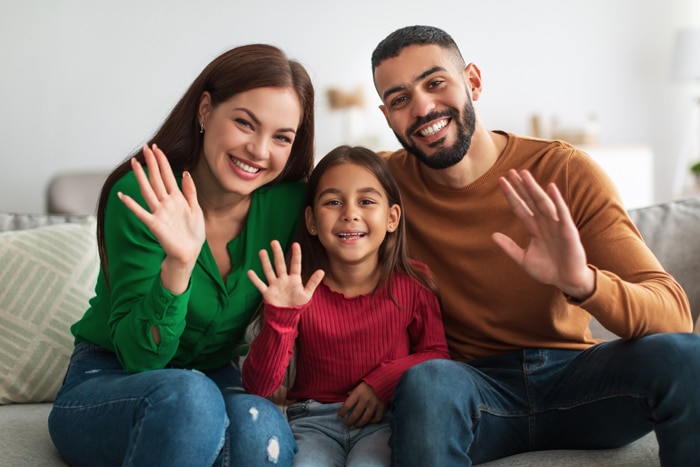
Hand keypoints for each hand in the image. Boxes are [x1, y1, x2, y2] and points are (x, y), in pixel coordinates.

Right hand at [117, 144, 204, 293]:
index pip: (168, 176)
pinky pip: (141, 213)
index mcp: (177, 198)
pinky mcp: (155, 224)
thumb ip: (190, 191)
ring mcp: (159, 212)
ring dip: (141, 177)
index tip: (157, 148)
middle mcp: (166, 203)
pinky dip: (132, 205)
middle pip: (157, 179)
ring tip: (134, 163)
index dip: (163, 162)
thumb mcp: (196, 209)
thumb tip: (185, 173)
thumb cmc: (193, 234)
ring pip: (148, 190)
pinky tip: (123, 196)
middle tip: (145, 147)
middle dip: (152, 163)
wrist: (189, 253)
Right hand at [247, 241, 324, 307]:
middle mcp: (283, 279)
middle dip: (277, 253)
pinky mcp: (267, 292)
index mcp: (294, 279)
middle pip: (280, 264)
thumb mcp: (307, 294)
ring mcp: (274, 285)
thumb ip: (313, 282)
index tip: (295, 244)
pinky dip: (255, 279)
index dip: (296, 255)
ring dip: (265, 262)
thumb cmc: (297, 304)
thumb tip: (322, 271)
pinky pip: (260, 285)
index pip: (295, 264)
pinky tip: (250, 272)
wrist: (286, 316)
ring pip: (269, 271)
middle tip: (274, 242)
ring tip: (262, 251)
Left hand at [338, 382, 384, 427]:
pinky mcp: (382, 407)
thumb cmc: (370, 382)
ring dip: (359, 424)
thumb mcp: (359, 384)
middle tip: (346, 425)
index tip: (339, 416)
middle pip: (355, 414)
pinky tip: (369, 421)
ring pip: (365, 418)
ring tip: (355, 426)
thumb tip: (347, 394)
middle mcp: (365, 400)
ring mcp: (374, 405)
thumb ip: (353, 390)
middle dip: (349, 421)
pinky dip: (372, 421)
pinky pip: (377, 418)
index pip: (348, 404)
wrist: (385, 379)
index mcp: (358, 392)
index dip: (342, 412)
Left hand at [491, 169, 594, 299]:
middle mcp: (544, 223)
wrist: (567, 281)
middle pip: (530, 200)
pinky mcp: (568, 230)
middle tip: (511, 171)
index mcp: (533, 228)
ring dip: (534, 189)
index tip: (501, 181)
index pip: (519, 207)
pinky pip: (562, 213)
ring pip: (543, 203)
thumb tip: (492, 235)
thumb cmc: (547, 270)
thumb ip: (509, 248)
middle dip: (521, 186)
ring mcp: (556, 225)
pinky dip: (557, 200)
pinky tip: (551, 187)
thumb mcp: (524, 259)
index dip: (511, 195)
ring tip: (525, 175)